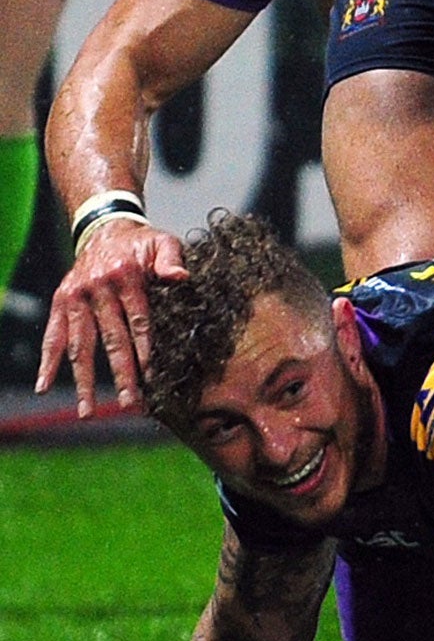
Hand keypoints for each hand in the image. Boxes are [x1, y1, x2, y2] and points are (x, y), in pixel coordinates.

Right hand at [37, 220, 187, 416]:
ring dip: (84, 381)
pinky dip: (47, 362)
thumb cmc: (141, 243)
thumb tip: (181, 277)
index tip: (152, 378)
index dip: (145, 350)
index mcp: (125, 276)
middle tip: (129, 405)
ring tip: (87, 412)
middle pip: (111, 340)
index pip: (138, 320)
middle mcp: (97, 288)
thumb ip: (171, 259)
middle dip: (121, 376)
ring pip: (80, 346)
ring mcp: (76, 298)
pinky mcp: (61, 302)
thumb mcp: (162, 242)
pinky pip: (52, 336)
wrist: (105, 228)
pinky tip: (44, 386)